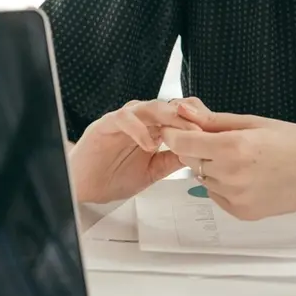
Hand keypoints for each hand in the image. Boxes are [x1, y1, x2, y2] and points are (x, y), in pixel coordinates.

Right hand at [69, 99, 201, 203]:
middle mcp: (140, 120)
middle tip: (202, 129)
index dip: (196, 119)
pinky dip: (139, 129)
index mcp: (154, 127)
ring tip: (181, 132)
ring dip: (168, 116)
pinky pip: (123, 118)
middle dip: (187, 115)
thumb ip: (173, 160)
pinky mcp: (104, 125)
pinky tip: (149, 144)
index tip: (212, 133)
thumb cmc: (114, 177)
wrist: (82, 189)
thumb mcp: (153, 171)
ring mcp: (122, 120)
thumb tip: (200, 154)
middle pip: (169, 106)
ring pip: (149, 107)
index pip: (180, 113)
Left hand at [161, 98, 295, 220]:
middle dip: (199, 150)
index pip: (184, 143)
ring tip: (244, 161)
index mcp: (233, 147)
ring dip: (213, 169)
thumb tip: (184, 110)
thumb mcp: (255, 122)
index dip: (176, 134)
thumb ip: (215, 120)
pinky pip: (218, 196)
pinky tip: (250, 177)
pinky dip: (225, 186)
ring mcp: (235, 197)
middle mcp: (230, 175)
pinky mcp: (241, 212)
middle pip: (192, 161)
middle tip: (223, 143)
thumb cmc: (295, 142)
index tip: (176, 129)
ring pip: (204, 180)